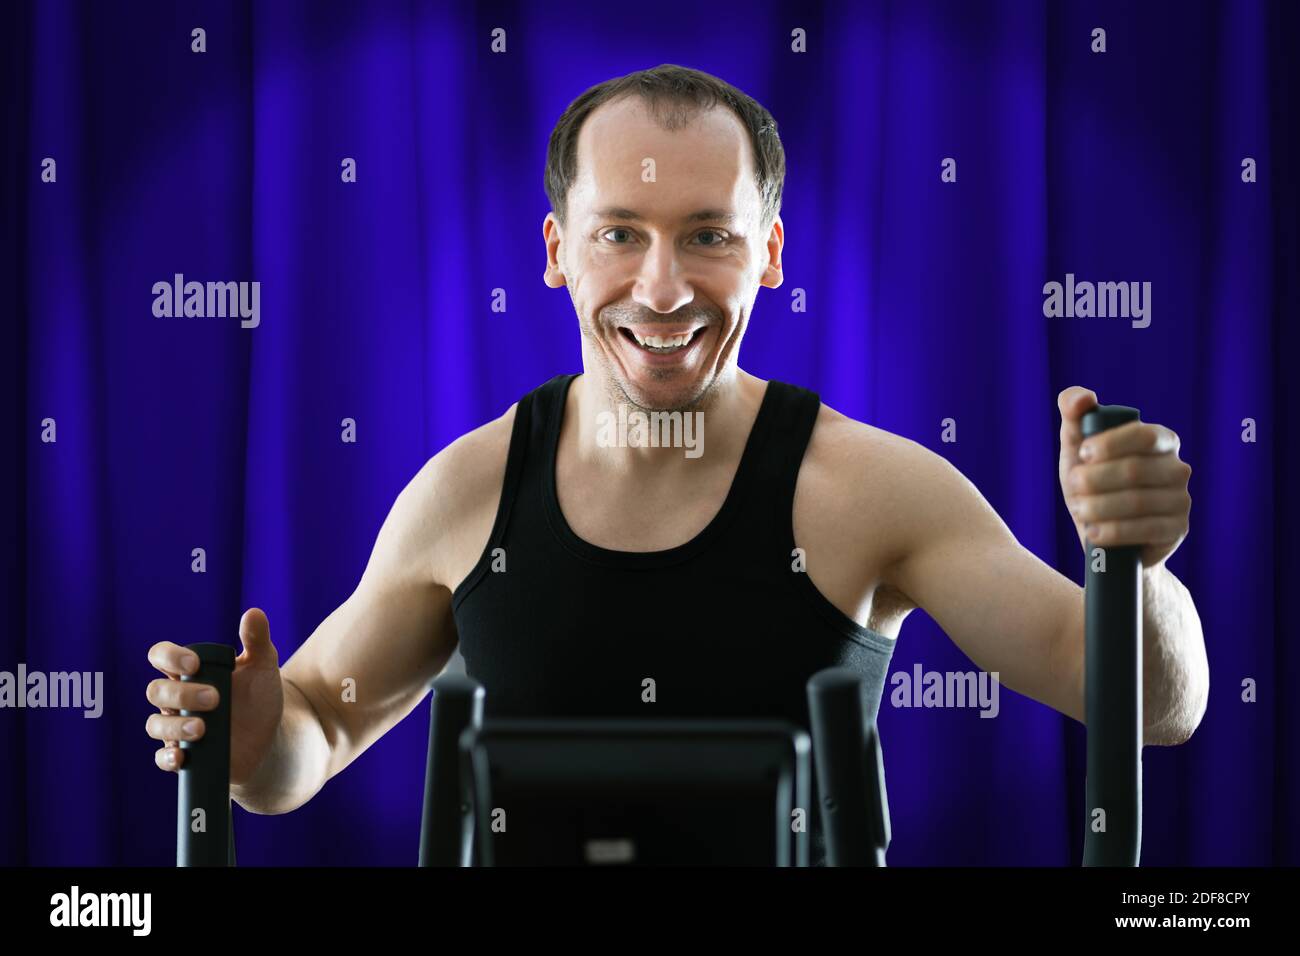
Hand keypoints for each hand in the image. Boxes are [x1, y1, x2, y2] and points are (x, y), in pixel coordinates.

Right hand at [145, 607, 284, 786]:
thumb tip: (253, 613)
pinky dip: (167, 758)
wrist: (271, 735)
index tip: (193, 665)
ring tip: (202, 728)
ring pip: (155, 724)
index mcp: (191, 672)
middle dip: (181, 694)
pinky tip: (181, 758)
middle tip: (215, 698)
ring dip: (174, 726)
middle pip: (156, 691)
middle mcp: (177, 698)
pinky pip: (162, 758)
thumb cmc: (260, 695)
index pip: (162, 656)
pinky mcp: (184, 754)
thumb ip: (257, 640)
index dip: (169, 657)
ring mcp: (177, 727)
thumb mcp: (263, 666)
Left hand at [1057, 386, 1192, 567]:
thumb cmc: (1092, 482)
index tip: (1083, 453)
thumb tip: (1082, 398)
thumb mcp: (1077, 448)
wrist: (1103, 532)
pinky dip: (1113, 531)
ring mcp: (1181, 500)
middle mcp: (1178, 468)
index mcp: (1161, 440)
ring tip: (1080, 510)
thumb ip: (1075, 416)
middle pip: (1136, 470)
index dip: (1111, 443)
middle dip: (1096, 479)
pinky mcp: (1177, 529)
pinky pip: (1146, 529)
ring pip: (1138, 501)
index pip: (1144, 435)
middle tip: (1073, 486)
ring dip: (1099, 506)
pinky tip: (1093, 532)